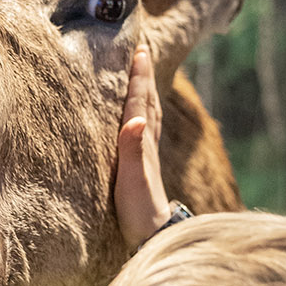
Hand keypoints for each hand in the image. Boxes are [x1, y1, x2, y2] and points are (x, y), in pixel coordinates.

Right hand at [115, 47, 172, 249]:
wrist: (153, 234)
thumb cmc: (139, 209)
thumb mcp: (131, 180)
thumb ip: (132, 150)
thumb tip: (135, 120)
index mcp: (141, 143)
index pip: (140, 103)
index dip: (139, 77)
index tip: (139, 51)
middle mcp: (147, 144)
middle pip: (148, 102)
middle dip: (145, 76)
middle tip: (142, 50)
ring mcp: (148, 154)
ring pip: (149, 113)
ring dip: (146, 90)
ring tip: (143, 73)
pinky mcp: (145, 165)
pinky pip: (146, 127)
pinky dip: (144, 111)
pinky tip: (141, 114)